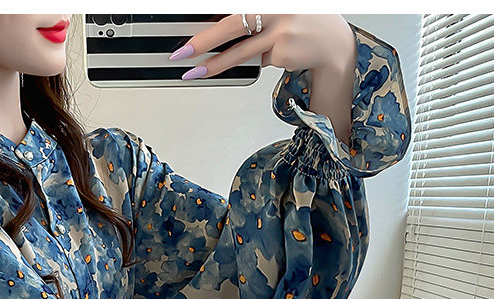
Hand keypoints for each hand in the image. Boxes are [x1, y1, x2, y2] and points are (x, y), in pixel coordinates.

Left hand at [168, 13, 355, 78]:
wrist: (334, 43)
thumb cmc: (302, 21)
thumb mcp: (277, 10)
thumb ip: (251, 16)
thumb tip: (216, 26)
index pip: (235, 9)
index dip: (212, 23)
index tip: (189, 27)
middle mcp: (276, 6)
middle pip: (232, 24)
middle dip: (203, 40)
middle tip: (183, 52)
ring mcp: (280, 29)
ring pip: (240, 50)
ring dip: (215, 64)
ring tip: (196, 72)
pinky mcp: (282, 50)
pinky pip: (259, 59)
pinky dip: (260, 58)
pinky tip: (278, 51)